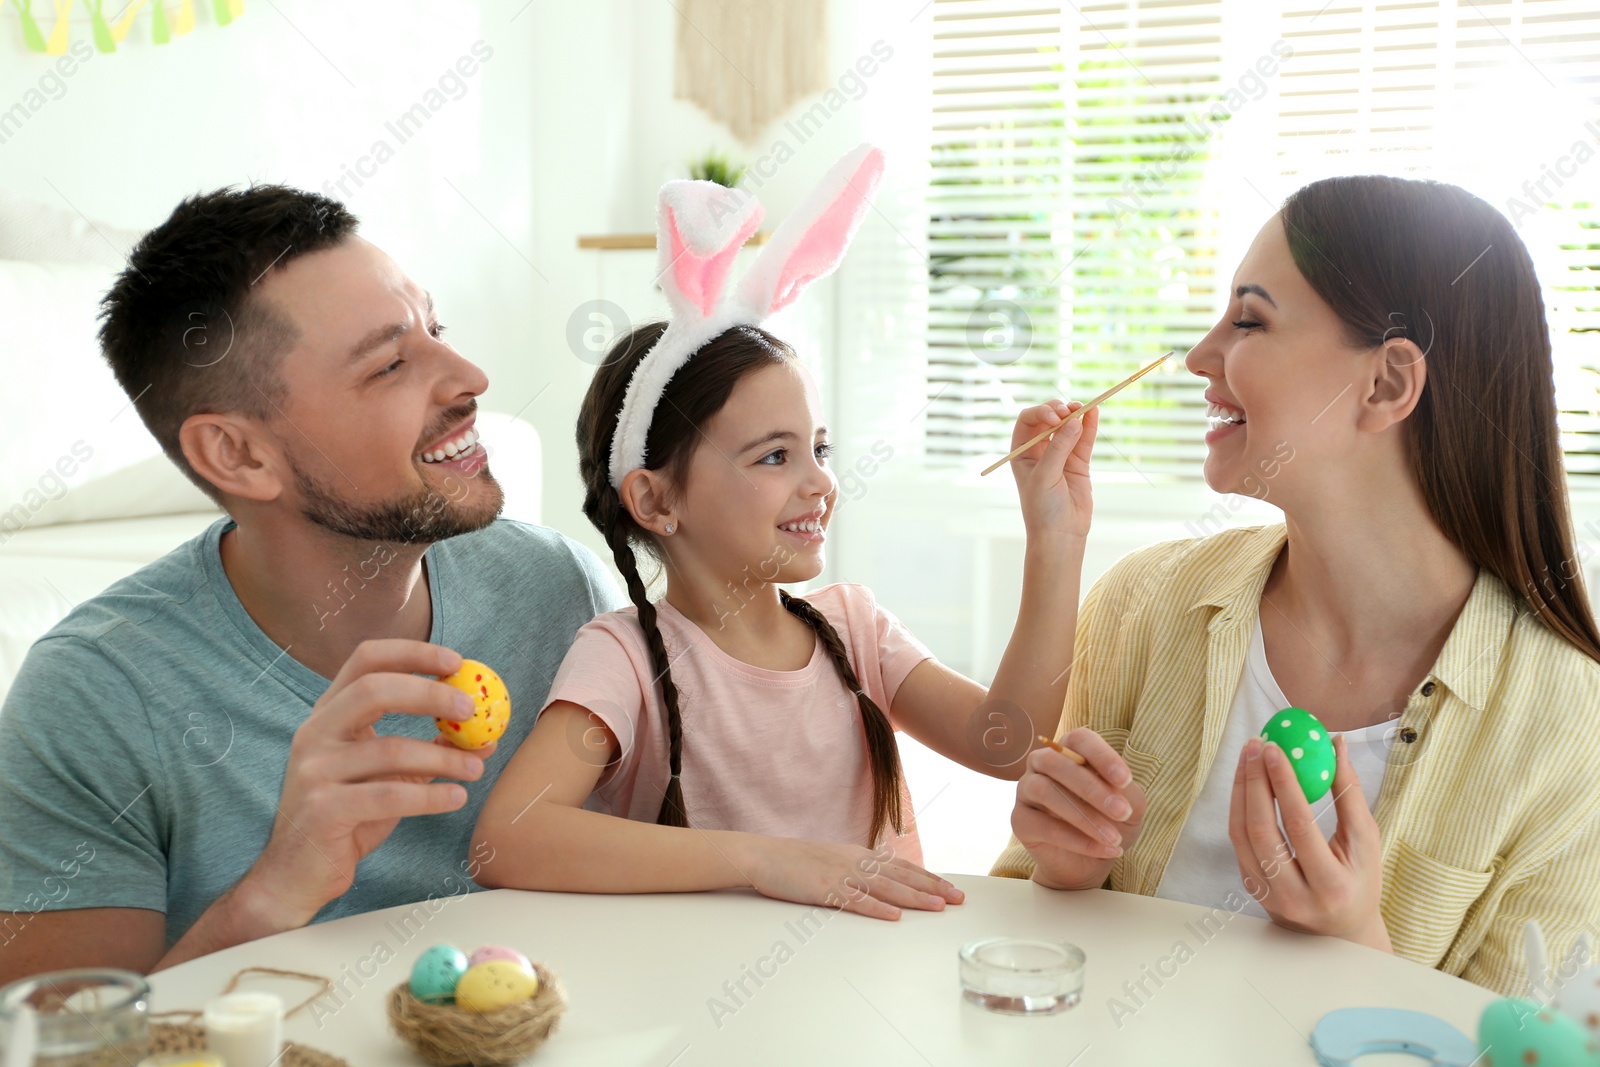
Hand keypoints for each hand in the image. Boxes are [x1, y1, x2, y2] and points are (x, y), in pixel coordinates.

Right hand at [238, 640, 491, 930]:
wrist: (297, 874)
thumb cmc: (349, 817)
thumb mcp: (390, 777)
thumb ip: (430, 752)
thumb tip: (485, 738)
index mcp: (329, 714)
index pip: (365, 660)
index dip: (412, 653)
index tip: (456, 662)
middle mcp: (315, 733)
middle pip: (374, 690)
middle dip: (430, 694)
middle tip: (472, 710)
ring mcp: (314, 770)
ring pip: (389, 749)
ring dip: (443, 759)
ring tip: (475, 770)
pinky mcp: (323, 809)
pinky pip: (388, 796)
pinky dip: (430, 796)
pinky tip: (456, 798)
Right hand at [737, 835, 964, 919]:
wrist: (763, 854)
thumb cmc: (795, 861)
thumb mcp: (832, 859)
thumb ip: (857, 869)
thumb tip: (880, 880)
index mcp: (859, 855)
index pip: (902, 867)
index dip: (928, 878)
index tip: (951, 888)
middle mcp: (855, 861)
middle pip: (901, 876)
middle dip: (932, 887)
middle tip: (958, 899)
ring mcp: (840, 874)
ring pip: (885, 887)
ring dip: (913, 897)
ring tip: (937, 907)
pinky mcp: (824, 888)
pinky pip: (855, 900)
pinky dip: (876, 908)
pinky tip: (894, 916)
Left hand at [1009, 399, 1098, 541]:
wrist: (1060, 534)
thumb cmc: (1042, 508)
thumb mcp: (1045, 476)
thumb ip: (1059, 448)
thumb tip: (1074, 421)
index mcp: (1022, 452)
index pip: (1028, 421)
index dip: (1041, 413)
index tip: (1055, 418)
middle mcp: (1040, 450)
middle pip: (1049, 419)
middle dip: (1059, 411)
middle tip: (1070, 412)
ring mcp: (1060, 455)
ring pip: (1068, 427)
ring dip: (1076, 415)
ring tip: (1085, 408)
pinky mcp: (1079, 463)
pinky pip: (1084, 440)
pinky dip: (1089, 426)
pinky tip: (1094, 412)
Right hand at [1011, 727, 1146, 890]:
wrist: (1089, 862)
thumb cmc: (1110, 822)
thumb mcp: (1130, 807)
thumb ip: (1126, 793)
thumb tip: (1117, 788)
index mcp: (1070, 752)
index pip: (1079, 740)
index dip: (1101, 756)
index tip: (1125, 780)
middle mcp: (1042, 764)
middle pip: (1055, 762)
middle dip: (1091, 788)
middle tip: (1122, 812)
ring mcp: (1026, 790)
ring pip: (1044, 790)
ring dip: (1083, 816)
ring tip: (1113, 837)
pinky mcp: (1020, 820)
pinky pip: (1042, 825)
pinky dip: (1076, 840)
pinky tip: (1103, 849)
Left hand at [1229, 734, 1389, 949]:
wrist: (1339, 933)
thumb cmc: (1359, 880)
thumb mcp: (1366, 842)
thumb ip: (1350, 792)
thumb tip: (1336, 743)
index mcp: (1331, 886)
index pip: (1300, 827)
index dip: (1284, 785)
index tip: (1275, 749)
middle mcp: (1295, 896)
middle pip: (1261, 830)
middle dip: (1254, 781)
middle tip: (1256, 745)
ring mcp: (1268, 896)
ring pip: (1241, 835)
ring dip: (1240, 789)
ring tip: (1248, 755)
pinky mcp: (1251, 889)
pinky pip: (1238, 842)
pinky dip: (1238, 807)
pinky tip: (1246, 781)